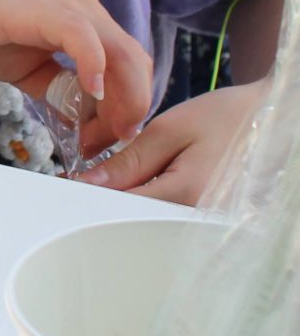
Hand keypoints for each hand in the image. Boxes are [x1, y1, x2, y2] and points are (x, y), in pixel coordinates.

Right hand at [0, 0, 152, 157]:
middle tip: (108, 144)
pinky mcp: (47, 9)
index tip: (104, 138)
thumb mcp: (17, 63)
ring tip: (101, 134)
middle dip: (129, 111)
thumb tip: (75, 117)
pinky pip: (90, 44)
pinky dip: (97, 74)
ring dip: (121, 103)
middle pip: (135, 62)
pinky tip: (88, 98)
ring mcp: (68, 3)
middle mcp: (82, 3)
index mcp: (77, 13)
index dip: (123, 105)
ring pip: (124, 56)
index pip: (123, 63)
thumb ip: (52, 85)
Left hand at [80, 82, 262, 202]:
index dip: (90, 197)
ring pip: (152, 216)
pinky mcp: (210, 214)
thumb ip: (129, 161)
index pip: (123, 207)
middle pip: (137, 217)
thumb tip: (89, 184)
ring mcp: (207, 218)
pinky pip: (170, 212)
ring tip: (111, 178)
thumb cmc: (223, 118)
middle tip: (86, 179)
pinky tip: (141, 181)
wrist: (270, 116)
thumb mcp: (169, 130)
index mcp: (186, 195)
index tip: (65, 185)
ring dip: (128, 199)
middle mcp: (198, 216)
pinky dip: (150, 198)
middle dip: (107, 200)